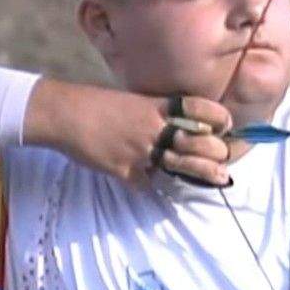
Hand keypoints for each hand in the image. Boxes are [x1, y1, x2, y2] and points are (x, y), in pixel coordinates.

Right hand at [25, 80, 232, 188]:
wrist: (64, 114)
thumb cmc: (94, 103)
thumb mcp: (129, 100)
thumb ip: (151, 113)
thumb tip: (169, 125)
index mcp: (154, 105)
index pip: (196, 108)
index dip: (216, 116)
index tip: (226, 124)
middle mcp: (153, 127)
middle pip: (196, 141)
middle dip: (215, 151)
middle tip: (223, 156)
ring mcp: (141, 150)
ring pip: (181, 165)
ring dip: (203, 173)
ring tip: (220, 179)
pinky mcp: (126, 170)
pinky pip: (147, 184)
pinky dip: (153, 187)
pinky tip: (160, 188)